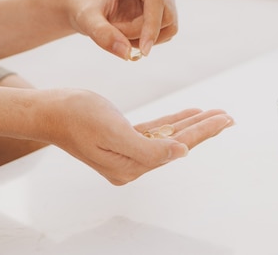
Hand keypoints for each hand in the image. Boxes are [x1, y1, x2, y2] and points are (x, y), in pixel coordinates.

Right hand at [47, 90, 233, 184]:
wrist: (49, 110)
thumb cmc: (77, 118)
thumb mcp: (114, 133)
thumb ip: (149, 148)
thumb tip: (180, 152)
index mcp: (131, 166)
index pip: (176, 147)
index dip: (203, 132)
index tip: (225, 120)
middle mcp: (132, 163)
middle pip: (177, 143)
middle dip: (204, 129)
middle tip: (228, 117)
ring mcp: (127, 152)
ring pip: (169, 136)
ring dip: (192, 123)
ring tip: (215, 114)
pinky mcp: (123, 138)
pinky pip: (156, 130)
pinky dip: (173, 121)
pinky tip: (189, 113)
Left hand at [68, 0, 177, 59]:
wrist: (86, 6)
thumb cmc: (85, 7)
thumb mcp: (87, 20)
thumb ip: (103, 35)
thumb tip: (127, 54)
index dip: (152, 27)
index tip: (143, 51)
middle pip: (167, 14)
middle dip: (143, 33)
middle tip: (117, 36)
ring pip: (170, 25)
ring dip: (146, 37)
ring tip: (121, 33)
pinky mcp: (167, 4)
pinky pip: (168, 30)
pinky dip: (150, 38)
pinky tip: (131, 32)